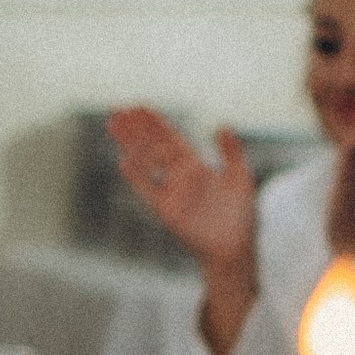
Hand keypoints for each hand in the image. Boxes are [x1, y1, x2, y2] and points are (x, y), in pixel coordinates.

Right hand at [108, 108, 256, 273]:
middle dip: (137, 129)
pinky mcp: (167, 210)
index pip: (171, 138)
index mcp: (196, 166)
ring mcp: (172, 192)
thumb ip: (231, 151)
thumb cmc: (241, 215)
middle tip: (119, 109)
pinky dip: (137, 176)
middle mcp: (180, 176)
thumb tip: (222, 124)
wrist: (235, 247)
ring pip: (147, 162)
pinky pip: (149, 190)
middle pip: (153, 146)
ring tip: (113, 125)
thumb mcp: (240, 177)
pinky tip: (124, 161)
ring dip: (131, 144)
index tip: (140, 107)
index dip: (156, 123)